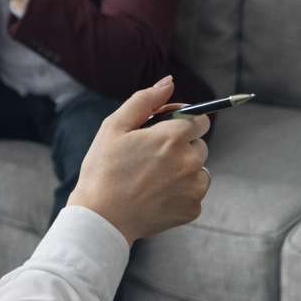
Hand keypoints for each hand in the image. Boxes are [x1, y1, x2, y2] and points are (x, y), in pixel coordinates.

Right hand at [67, 76, 211, 245]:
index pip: (200, 119)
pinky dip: (180, 191)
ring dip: (183, 169)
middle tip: (150, 156)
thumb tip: (168, 82)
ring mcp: (193, 188)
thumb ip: (144, 100)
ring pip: (199, 169)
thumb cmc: (103, 169)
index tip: (163, 129)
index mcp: (172, 137)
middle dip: (181, 146)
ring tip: (152, 177)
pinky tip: (155, 194)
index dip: (181, 121)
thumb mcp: (114, 126)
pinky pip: (194, 192)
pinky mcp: (193, 209)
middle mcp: (189, 161)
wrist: (101, 217)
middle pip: (200, 144)